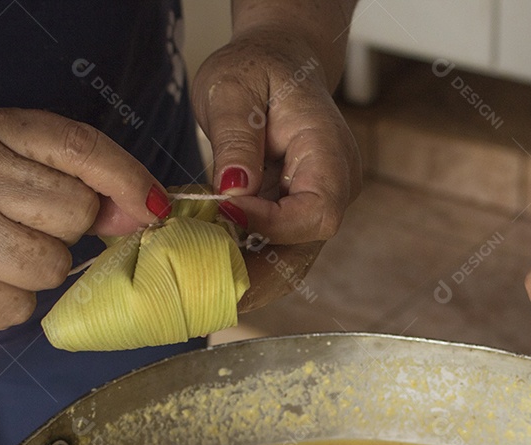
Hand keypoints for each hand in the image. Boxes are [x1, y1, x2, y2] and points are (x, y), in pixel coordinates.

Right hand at [0, 107, 167, 330]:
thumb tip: (145, 209)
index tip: (155, 205)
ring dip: (42, 269)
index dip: (127, 178)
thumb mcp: (15, 165)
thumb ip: (80, 178)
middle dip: (67, 229)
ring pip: (53, 264)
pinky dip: (13, 302)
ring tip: (3, 255)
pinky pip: (22, 307)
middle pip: (75, 212)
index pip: (79, 146)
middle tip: (27, 226)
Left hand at [192, 28, 361, 309]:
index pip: (316, 211)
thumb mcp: (234, 87)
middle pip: (303, 253)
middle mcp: (335, 189)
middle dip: (254, 277)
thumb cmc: (258, 68)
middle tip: (202, 293)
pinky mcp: (293, 218)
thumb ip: (236, 138)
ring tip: (196, 291)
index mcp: (331, 154)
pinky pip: (272, 253)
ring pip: (287, 264)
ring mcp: (316, 207)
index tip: (223, 211)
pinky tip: (202, 270)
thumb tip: (234, 190)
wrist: (279, 64)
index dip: (271, 223)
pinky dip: (239, 265)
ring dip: (243, 280)